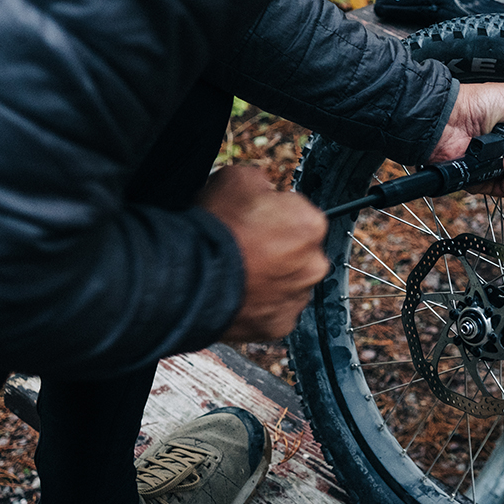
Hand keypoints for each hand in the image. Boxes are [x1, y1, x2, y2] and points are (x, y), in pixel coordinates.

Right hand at [199, 167, 328, 341]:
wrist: (190, 279)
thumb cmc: (214, 229)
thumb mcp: (236, 178)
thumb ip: (261, 182)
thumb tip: (264, 190)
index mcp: (311, 225)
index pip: (299, 215)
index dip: (273, 215)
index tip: (254, 220)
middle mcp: (314, 264)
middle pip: (299, 252)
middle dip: (278, 250)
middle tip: (245, 248)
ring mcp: (298, 297)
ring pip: (288, 284)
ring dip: (270, 279)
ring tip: (238, 274)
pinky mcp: (281, 324)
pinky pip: (273, 311)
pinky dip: (260, 305)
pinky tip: (238, 294)